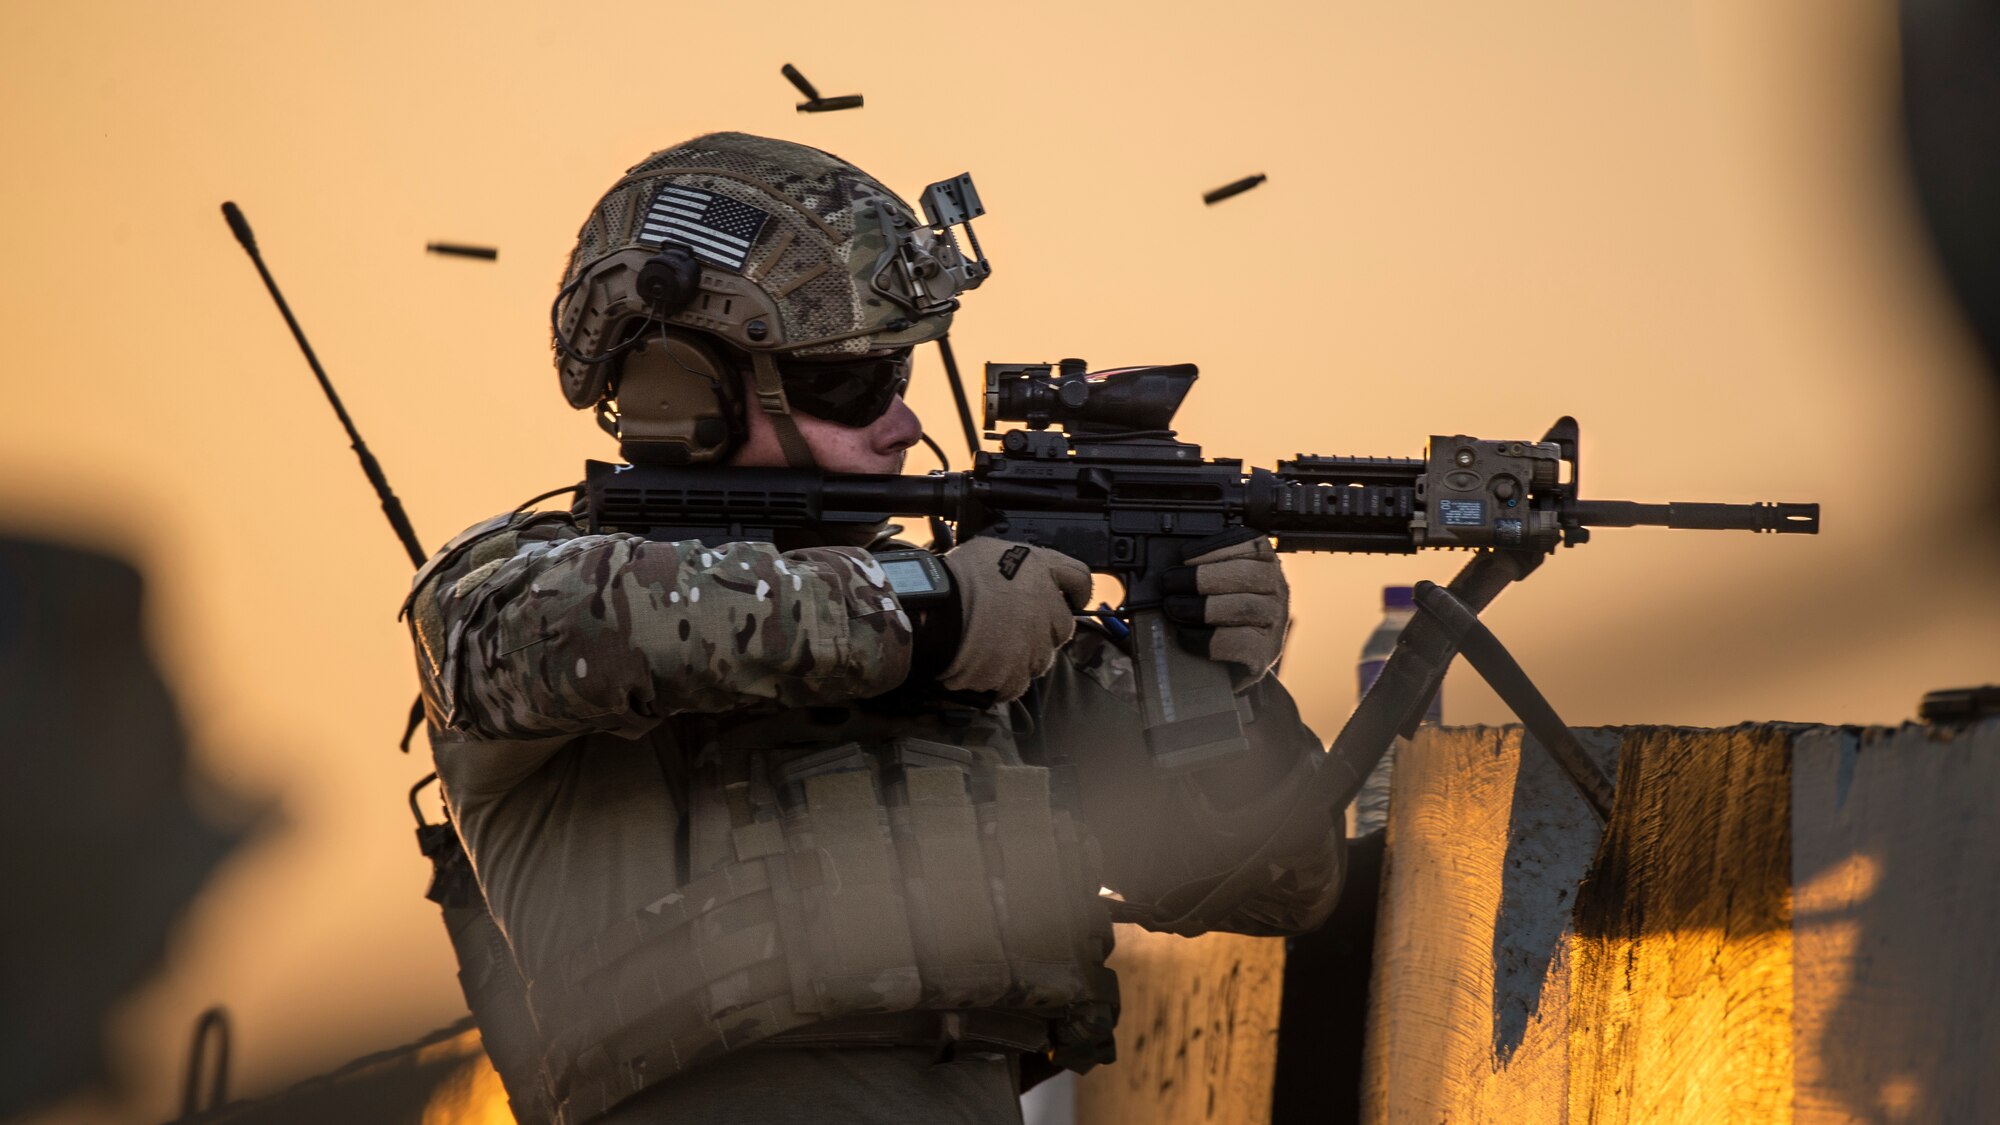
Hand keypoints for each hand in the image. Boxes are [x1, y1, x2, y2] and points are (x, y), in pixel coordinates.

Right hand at [931, 538, 1091, 699]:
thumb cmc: (955, 577)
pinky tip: (985, 667)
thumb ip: (1018, 564)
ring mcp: (1034, 643)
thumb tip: (1022, 572)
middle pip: (1063, 626)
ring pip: (1042, 658)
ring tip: (996, 647)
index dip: (1075, 591)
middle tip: (1018, 626)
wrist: (935, 610)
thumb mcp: (990, 550)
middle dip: (1045, 628)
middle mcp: (1047, 608)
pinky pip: (1018, 682)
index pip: (1079, 579)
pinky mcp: (1017, 673)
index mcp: (1042, 571)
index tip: (1070, 598)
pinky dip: (1004, 678)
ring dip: (1026, 655)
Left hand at [1162, 531, 1288, 685]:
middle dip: (1202, 578)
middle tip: (1169, 583)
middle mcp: (1277, 589)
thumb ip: (1201, 568)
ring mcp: (1275, 622)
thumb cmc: (1219, 613)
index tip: (1184, 556)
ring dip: (1203, 607)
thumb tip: (1169, 565)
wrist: (1229, 660)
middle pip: (1248, 575)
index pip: (1249, 544)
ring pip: (1246, 608)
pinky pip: (1241, 642)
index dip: (1214, 548)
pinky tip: (1186, 636)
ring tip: (1174, 608)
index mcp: (1264, 563)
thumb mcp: (1216, 583)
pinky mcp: (1266, 652)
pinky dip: (1209, 639)